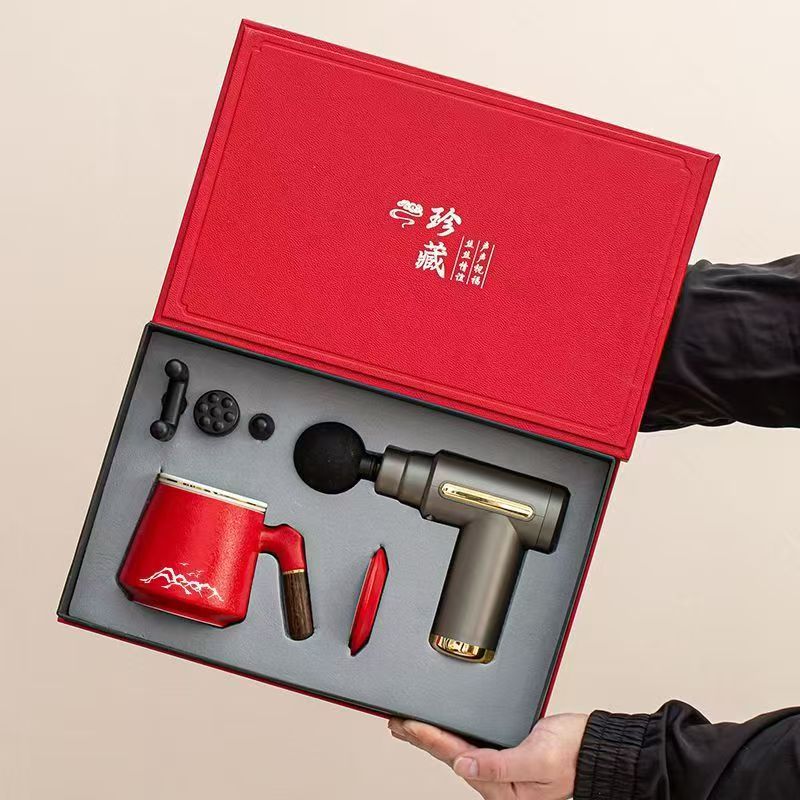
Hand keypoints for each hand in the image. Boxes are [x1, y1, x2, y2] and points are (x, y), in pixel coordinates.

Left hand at [388, 713, 587, 798]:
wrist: (595, 747)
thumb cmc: (573, 754)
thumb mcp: (538, 760)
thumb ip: (501, 765)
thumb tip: (465, 765)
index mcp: (502, 786)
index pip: (456, 757)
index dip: (429, 738)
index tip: (408, 724)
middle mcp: (497, 780)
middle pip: (450, 755)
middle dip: (421, 738)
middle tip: (396, 723)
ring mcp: (500, 768)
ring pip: (456, 750)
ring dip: (432, 738)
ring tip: (409, 727)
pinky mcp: (505, 753)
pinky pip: (470, 745)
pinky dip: (451, 736)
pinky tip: (442, 732)